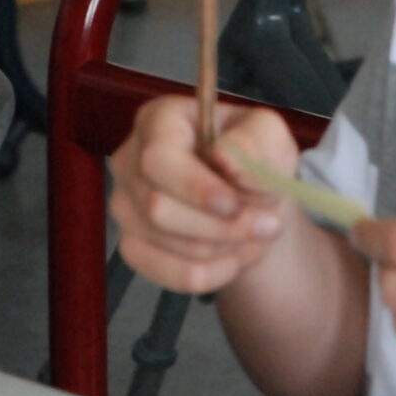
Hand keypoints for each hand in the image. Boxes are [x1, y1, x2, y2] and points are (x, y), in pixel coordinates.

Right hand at [108, 95, 302, 296]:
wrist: (251, 200)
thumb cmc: (254, 158)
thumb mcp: (270, 137)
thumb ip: (255, 141)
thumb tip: (224, 156)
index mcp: (159, 121)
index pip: (158, 159)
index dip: (195, 188)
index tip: (235, 205)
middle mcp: (130, 161)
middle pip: (157, 208)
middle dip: (219, 226)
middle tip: (266, 226)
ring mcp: (125, 206)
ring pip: (166, 244)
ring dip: (222, 248)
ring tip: (255, 236)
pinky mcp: (132, 245)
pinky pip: (168, 274)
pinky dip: (211, 273)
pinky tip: (233, 257)